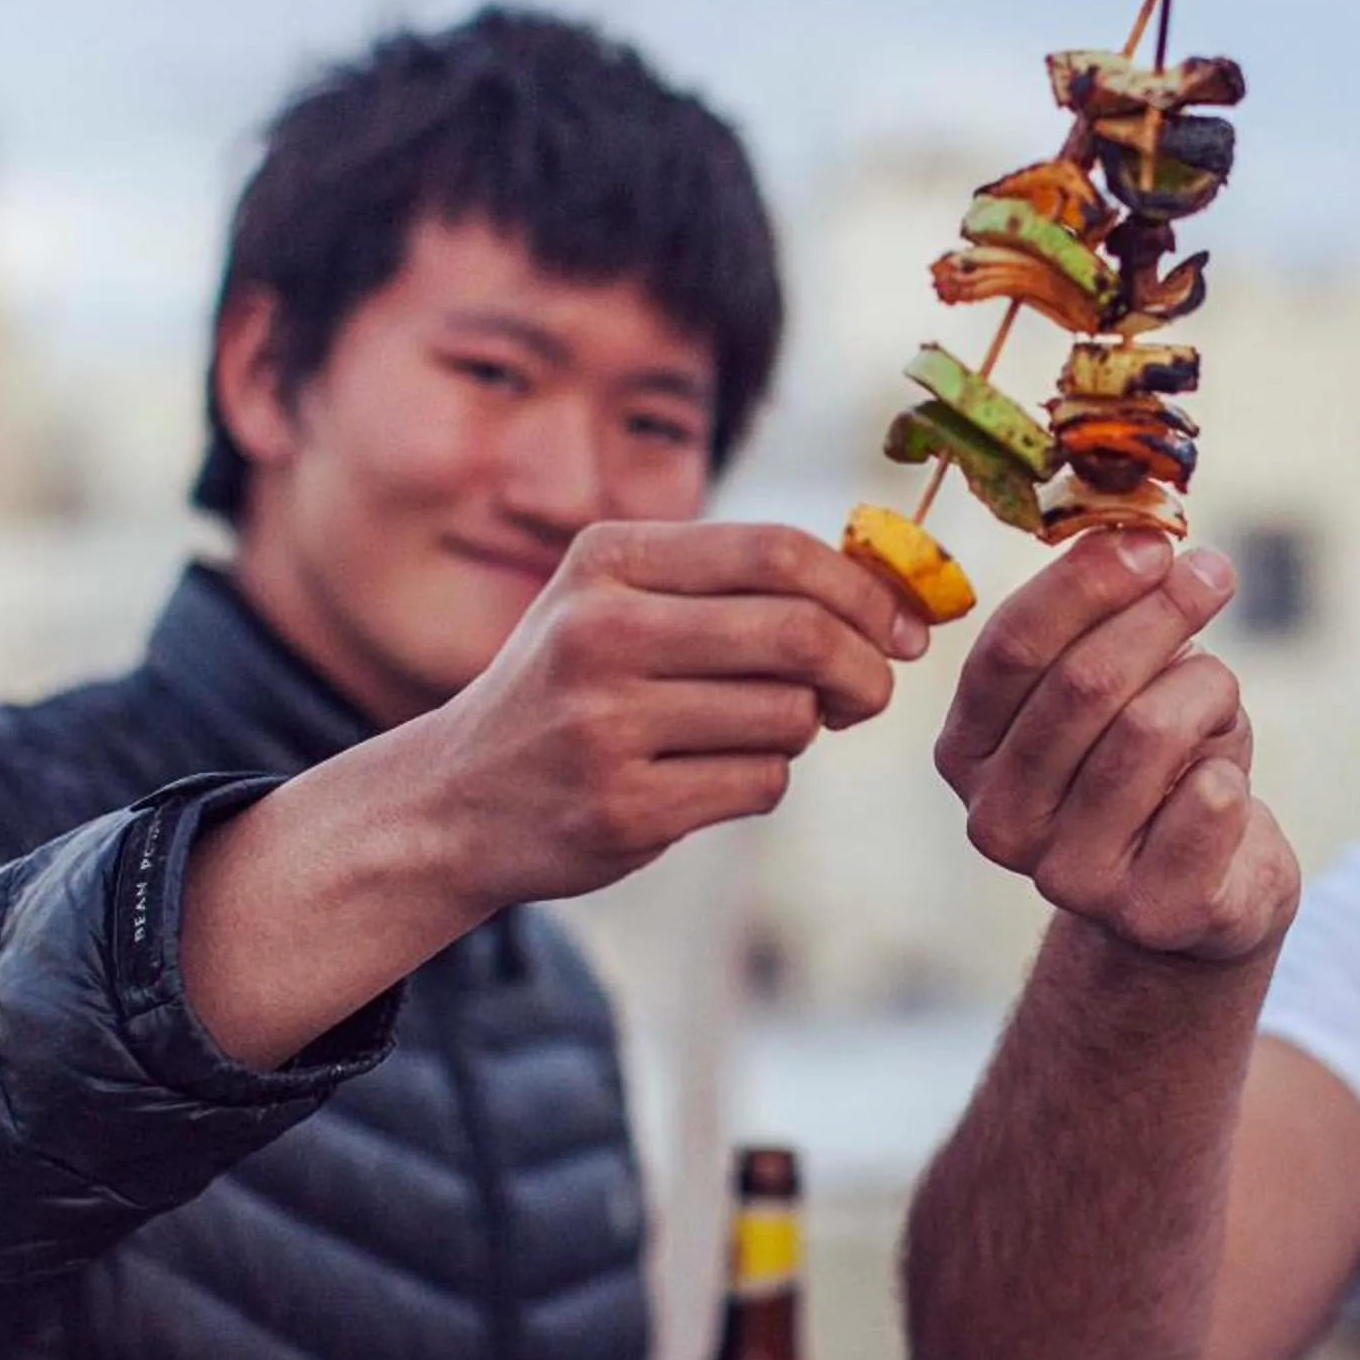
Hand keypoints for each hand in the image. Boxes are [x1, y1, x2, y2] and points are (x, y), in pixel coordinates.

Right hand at [409, 520, 926, 910]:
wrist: (455, 799)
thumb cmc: (574, 687)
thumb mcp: (621, 601)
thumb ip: (738, 586)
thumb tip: (893, 602)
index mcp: (607, 560)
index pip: (778, 551)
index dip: (863, 590)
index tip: (904, 628)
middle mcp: (599, 632)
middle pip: (800, 633)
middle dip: (863, 667)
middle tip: (870, 691)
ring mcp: (605, 724)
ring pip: (790, 716)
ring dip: (802, 730)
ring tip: (749, 731)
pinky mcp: (622, 808)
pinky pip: (762, 784)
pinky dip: (764, 780)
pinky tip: (709, 777)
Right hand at [935, 533, 1297, 964]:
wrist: (1197, 893)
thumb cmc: (1152, 764)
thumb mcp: (1113, 685)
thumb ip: (1106, 617)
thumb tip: (1143, 535)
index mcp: (967, 752)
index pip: (1010, 648)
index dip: (1084, 583)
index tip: (1153, 541)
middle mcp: (997, 820)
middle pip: (1083, 683)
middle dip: (1160, 613)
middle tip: (1213, 575)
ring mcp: (1065, 876)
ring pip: (1150, 730)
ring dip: (1206, 689)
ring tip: (1215, 696)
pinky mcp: (1146, 913)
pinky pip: (1210, 799)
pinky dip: (1233, 768)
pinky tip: (1223, 784)